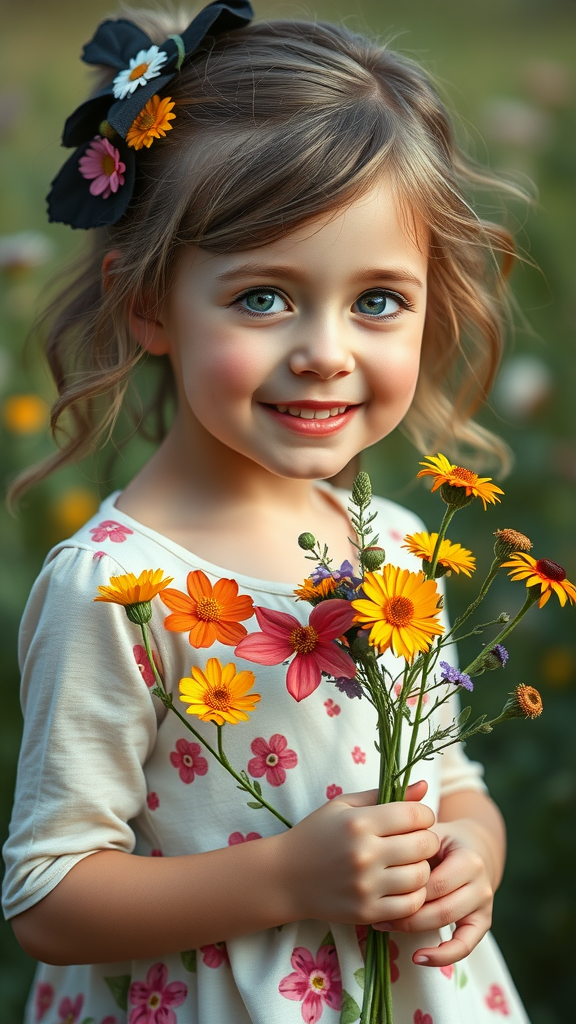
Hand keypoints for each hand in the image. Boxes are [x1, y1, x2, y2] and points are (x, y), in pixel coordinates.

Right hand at [280, 781, 439, 926]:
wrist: (285, 877)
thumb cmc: (316, 834)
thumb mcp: (344, 805)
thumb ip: (384, 795)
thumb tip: (424, 786)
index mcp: (360, 822)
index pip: (415, 815)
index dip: (425, 815)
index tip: (417, 819)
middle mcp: (365, 854)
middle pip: (424, 845)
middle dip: (427, 840)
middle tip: (416, 841)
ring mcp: (366, 886)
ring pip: (421, 876)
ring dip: (421, 868)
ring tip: (408, 863)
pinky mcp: (366, 912)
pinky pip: (410, 905)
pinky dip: (414, 896)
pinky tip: (402, 886)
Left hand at [373, 817, 494, 966]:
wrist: (473, 848)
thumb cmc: (442, 841)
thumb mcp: (429, 835)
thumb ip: (411, 844)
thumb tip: (380, 862)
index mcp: (468, 860)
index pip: (434, 883)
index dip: (406, 890)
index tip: (377, 893)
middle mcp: (480, 884)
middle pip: (440, 907)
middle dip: (406, 914)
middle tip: (377, 916)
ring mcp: (483, 905)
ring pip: (446, 923)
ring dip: (414, 928)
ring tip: (387, 927)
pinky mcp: (482, 922)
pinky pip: (465, 946)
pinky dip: (443, 956)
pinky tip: (419, 958)